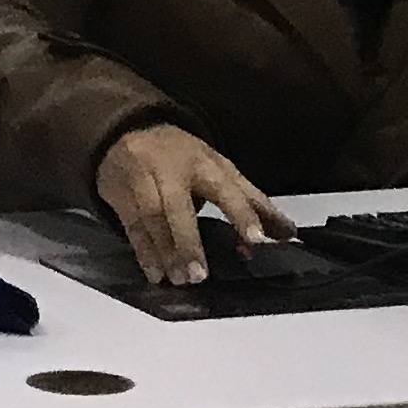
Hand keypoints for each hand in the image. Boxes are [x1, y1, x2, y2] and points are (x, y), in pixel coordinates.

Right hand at [93, 123, 283, 285]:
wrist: (127, 128)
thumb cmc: (182, 155)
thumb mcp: (219, 168)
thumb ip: (251, 201)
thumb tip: (287, 232)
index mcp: (202, 163)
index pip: (225, 188)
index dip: (242, 213)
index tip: (257, 238)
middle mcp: (169, 171)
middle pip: (176, 206)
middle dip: (188, 241)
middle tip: (201, 274)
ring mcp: (141, 181)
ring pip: (151, 219)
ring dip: (166, 252)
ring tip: (181, 279)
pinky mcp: (120, 195)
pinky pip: (131, 227)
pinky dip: (144, 253)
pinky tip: (156, 273)